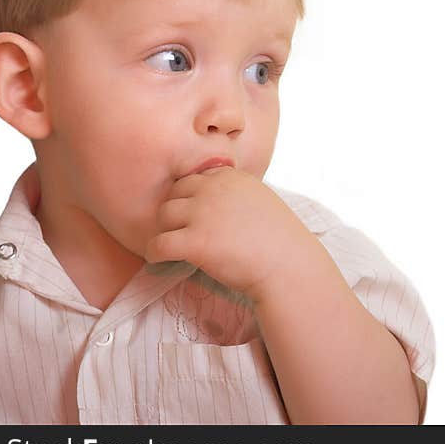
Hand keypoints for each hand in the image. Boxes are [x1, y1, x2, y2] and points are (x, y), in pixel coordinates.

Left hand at [145, 166, 306, 301]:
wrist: (289, 266)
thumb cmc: (281, 239)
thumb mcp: (261, 199)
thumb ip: (235, 193)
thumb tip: (212, 200)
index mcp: (231, 177)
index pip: (194, 178)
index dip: (191, 197)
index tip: (193, 214)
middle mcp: (213, 189)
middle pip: (174, 193)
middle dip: (175, 212)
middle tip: (179, 230)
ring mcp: (202, 214)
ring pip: (163, 216)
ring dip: (165, 230)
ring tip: (172, 245)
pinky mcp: (194, 242)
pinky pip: (158, 244)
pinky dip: (155, 253)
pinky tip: (163, 260)